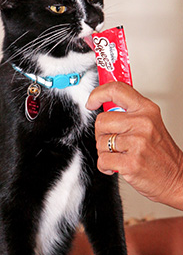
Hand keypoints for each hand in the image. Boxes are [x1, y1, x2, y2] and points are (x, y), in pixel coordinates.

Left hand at [86, 82, 182, 209]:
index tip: (91, 102)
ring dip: (104, 151)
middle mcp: (142, 123)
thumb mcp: (149, 122)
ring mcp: (137, 143)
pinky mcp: (131, 163)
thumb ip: (128, 111)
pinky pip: (102, 160)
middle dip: (101, 133)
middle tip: (113, 141)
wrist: (176, 177)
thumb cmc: (159, 151)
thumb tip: (102, 101)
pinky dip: (105, 166)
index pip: (116, 90)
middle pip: (101, 120)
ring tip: (120, 154)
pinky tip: (117, 166)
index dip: (98, 94)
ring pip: (100, 142)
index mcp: (146, 109)